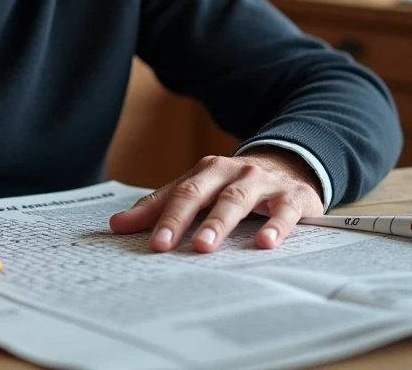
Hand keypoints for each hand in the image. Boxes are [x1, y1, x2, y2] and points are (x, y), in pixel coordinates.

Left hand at [108, 147, 322, 252]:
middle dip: (182, 219)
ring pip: (238, 199)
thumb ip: (161, 205)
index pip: (180, 193)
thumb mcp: (201, 189)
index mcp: (207, 170)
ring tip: (203, 245)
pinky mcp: (293, 196)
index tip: (150, 242)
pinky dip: (276, 226)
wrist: (292, 165)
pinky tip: (265, 243)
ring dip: (219, 222)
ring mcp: (263, 182)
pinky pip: (284, 210)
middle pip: (204, 194)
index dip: (162, 216)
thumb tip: (117, 224)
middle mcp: (233, 172)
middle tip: (164, 245)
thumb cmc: (236, 184)